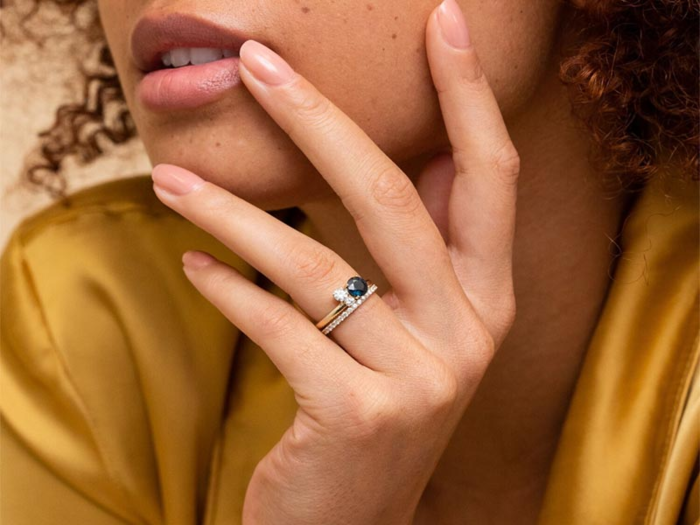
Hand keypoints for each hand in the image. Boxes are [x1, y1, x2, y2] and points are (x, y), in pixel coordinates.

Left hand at [151, 0, 518, 522]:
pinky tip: (191, 262)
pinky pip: (276, 326)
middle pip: (391, 197)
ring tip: (172, 179)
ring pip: (313, 263)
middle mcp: (468, 333)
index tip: (443, 20)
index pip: (492, 176)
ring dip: (233, 212)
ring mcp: (418, 378)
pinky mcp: (356, 415)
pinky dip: (224, 289)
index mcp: (489, 300)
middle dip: (320, 119)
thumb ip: (412, 252)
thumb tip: (384, 150)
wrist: (356, 522)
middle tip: (258, 63)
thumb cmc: (375, 404)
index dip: (469, 94)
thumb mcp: (414, 331)